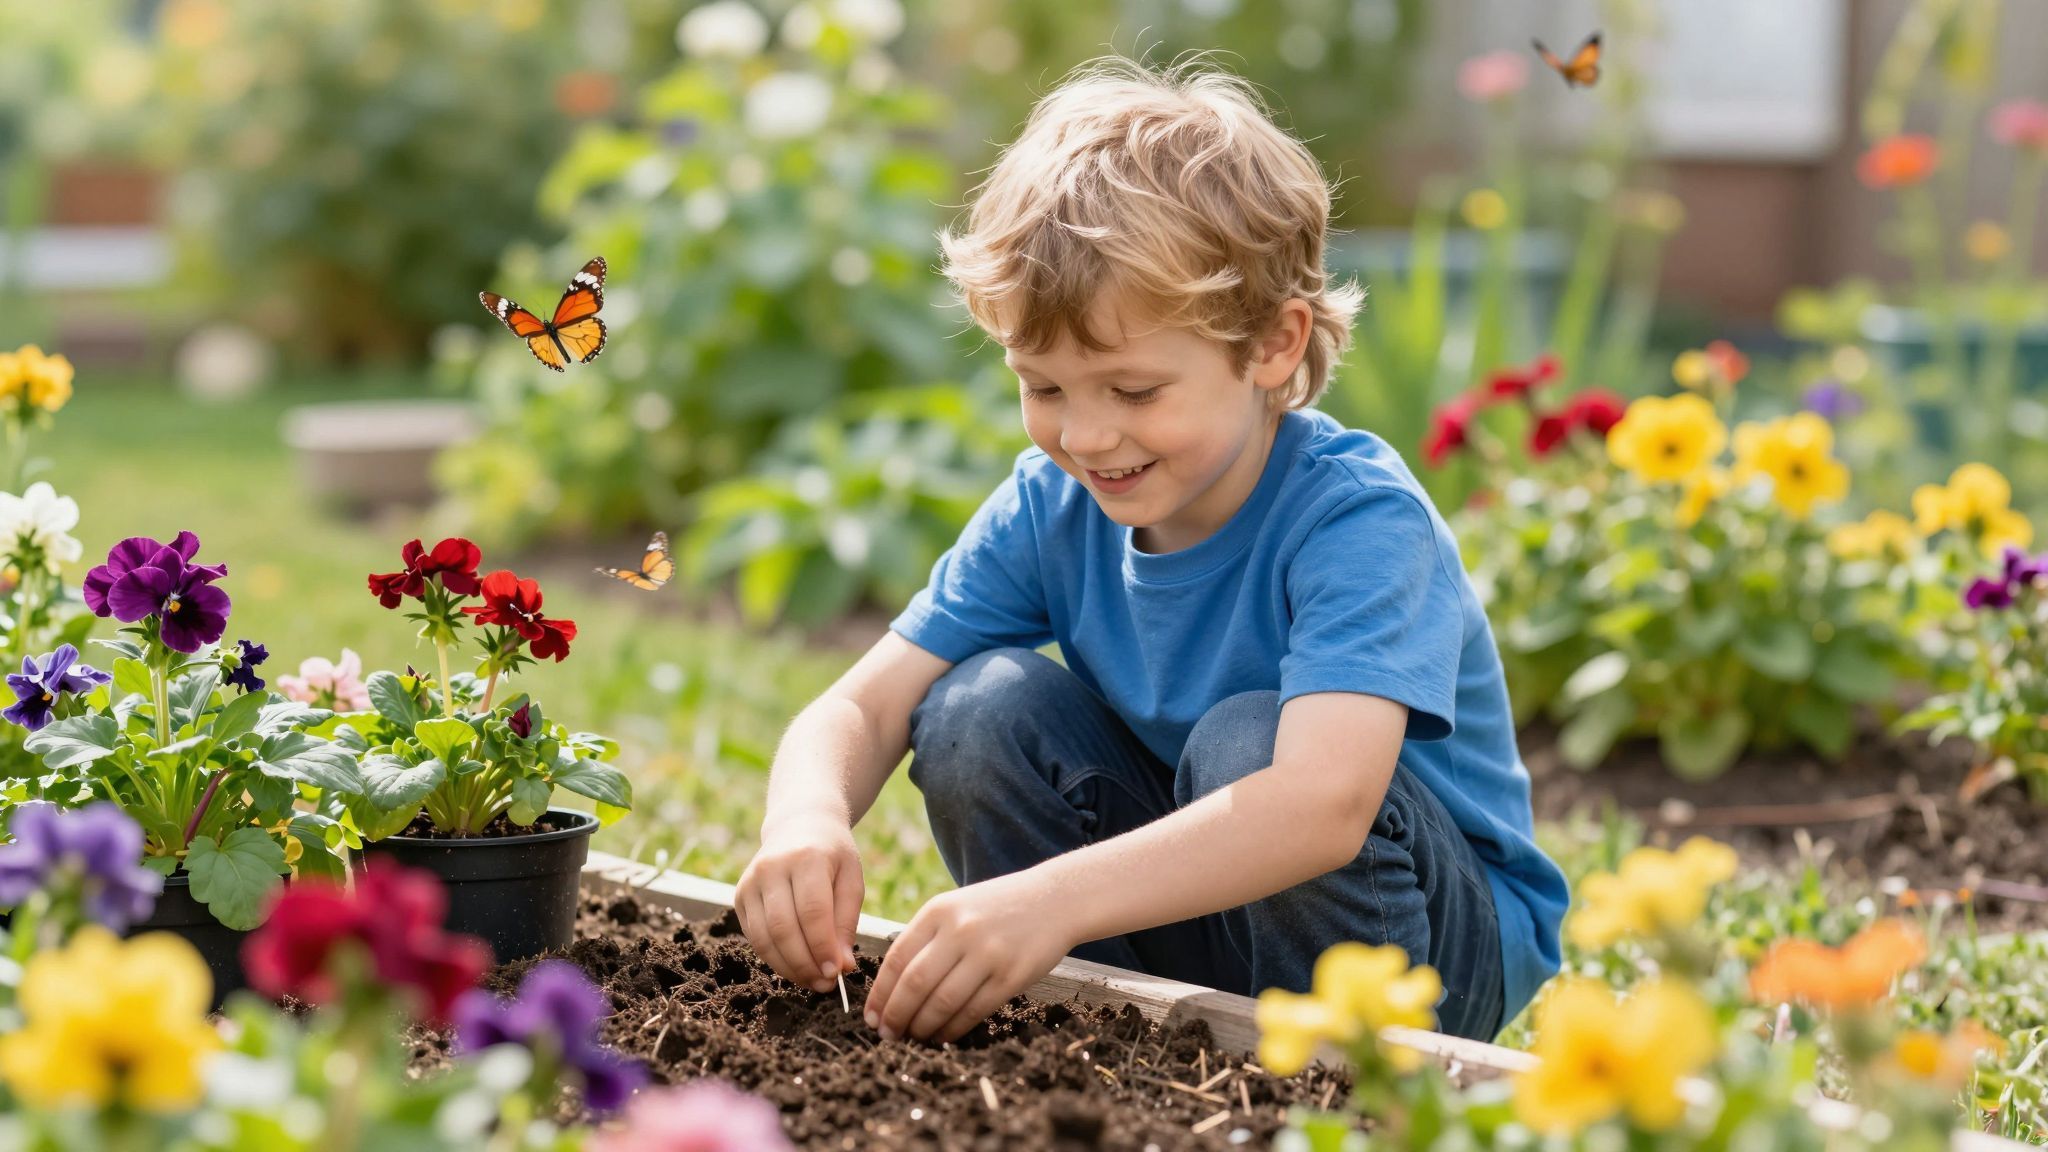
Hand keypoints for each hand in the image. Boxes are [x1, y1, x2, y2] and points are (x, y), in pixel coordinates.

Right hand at [735, 810, 863, 993]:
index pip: (812, 911)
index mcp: (806, 857)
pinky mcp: (739, 896)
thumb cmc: (832, 856)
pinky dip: (774, 958)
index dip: (822, 947)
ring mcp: (750, 881)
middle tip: (825, 984)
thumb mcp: (852, 879)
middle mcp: (771, 867)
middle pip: (783, 927)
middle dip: (804, 963)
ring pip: (763, 937)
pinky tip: (795, 967)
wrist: (799, 825)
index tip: (837, 973)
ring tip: (812, 981)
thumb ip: (847, 922)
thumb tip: (843, 966)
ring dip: (788, 967)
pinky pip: (754, 937)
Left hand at [864, 870, 1075, 1042]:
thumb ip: (925, 938)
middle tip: (887, 1034)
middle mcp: (960, 930)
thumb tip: (890, 989)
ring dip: (922, 1027)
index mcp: (939, 910)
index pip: (897, 959)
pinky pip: (973, 1011)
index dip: (880, 993)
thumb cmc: (995, 908)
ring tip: (913, 1037)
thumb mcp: (955, 907)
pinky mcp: (1011, 976)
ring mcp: (987, 953)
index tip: (871, 1017)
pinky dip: (952, 1029)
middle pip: (915, 984)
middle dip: (896, 1015)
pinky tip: (942, 1035)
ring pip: (942, 1002)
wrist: (1054, 899)